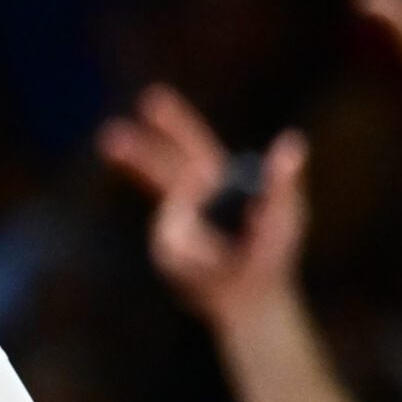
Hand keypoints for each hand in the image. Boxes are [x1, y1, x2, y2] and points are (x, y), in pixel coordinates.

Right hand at [100, 85, 307, 324]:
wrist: (251, 302)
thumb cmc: (274, 256)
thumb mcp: (286, 216)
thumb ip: (285, 181)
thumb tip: (292, 143)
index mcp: (219, 179)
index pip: (192, 145)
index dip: (173, 123)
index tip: (150, 99)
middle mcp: (192, 196)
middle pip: (158, 169)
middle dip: (135, 154)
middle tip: (109, 137)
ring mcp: (174, 223)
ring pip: (173, 223)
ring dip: (200, 244)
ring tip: (223, 261)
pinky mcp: (166, 249)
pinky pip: (172, 248)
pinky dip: (192, 259)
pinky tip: (208, 270)